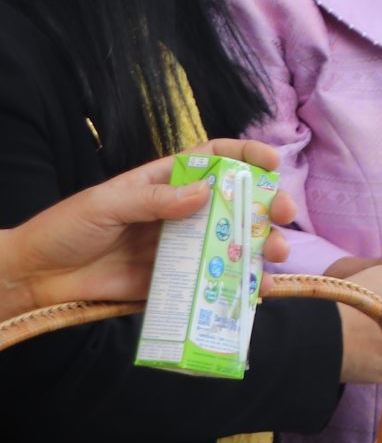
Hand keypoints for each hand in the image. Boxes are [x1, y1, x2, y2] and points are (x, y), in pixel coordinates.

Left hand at [0, 141, 295, 319]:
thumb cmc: (66, 228)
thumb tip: (204, 192)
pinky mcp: (175, 281)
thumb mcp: (105, 203)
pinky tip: (256, 286)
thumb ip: (153, 198)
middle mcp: (179, 212)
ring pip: (232, 241)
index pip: (213, 159)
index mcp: (163, 182)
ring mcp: (180, 247)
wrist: (38, 277)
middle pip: (234, 201)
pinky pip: (213, 280)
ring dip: (261, 244)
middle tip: (283, 213)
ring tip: (276, 251)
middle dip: (266, 204)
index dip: (245, 155)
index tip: (271, 161)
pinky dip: (239, 283)